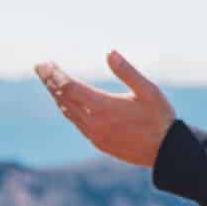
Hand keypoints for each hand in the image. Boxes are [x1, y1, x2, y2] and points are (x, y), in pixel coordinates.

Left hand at [34, 50, 178, 169]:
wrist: (166, 152)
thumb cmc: (160, 118)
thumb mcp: (148, 90)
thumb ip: (127, 72)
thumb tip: (109, 52)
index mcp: (102, 107)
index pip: (68, 87)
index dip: (54, 74)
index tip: (45, 63)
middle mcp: (93, 122)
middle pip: (63, 99)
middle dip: (50, 82)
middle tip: (40, 67)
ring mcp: (94, 135)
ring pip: (68, 112)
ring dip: (57, 96)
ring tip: (50, 83)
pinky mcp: (99, 143)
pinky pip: (77, 124)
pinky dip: (67, 110)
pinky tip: (67, 104)